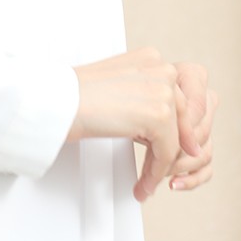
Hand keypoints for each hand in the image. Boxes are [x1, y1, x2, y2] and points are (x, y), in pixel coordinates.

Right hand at [67, 48, 213, 201]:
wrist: (58, 101)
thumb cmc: (75, 96)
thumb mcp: (119, 86)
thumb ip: (144, 96)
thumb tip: (167, 124)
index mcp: (151, 58)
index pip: (175, 98)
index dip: (170, 129)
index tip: (162, 149)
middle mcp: (161, 68)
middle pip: (181, 118)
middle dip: (169, 148)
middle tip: (155, 168)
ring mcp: (163, 90)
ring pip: (176, 139)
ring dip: (161, 165)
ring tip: (146, 180)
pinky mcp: (160, 115)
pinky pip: (167, 154)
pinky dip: (155, 174)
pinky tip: (143, 183)